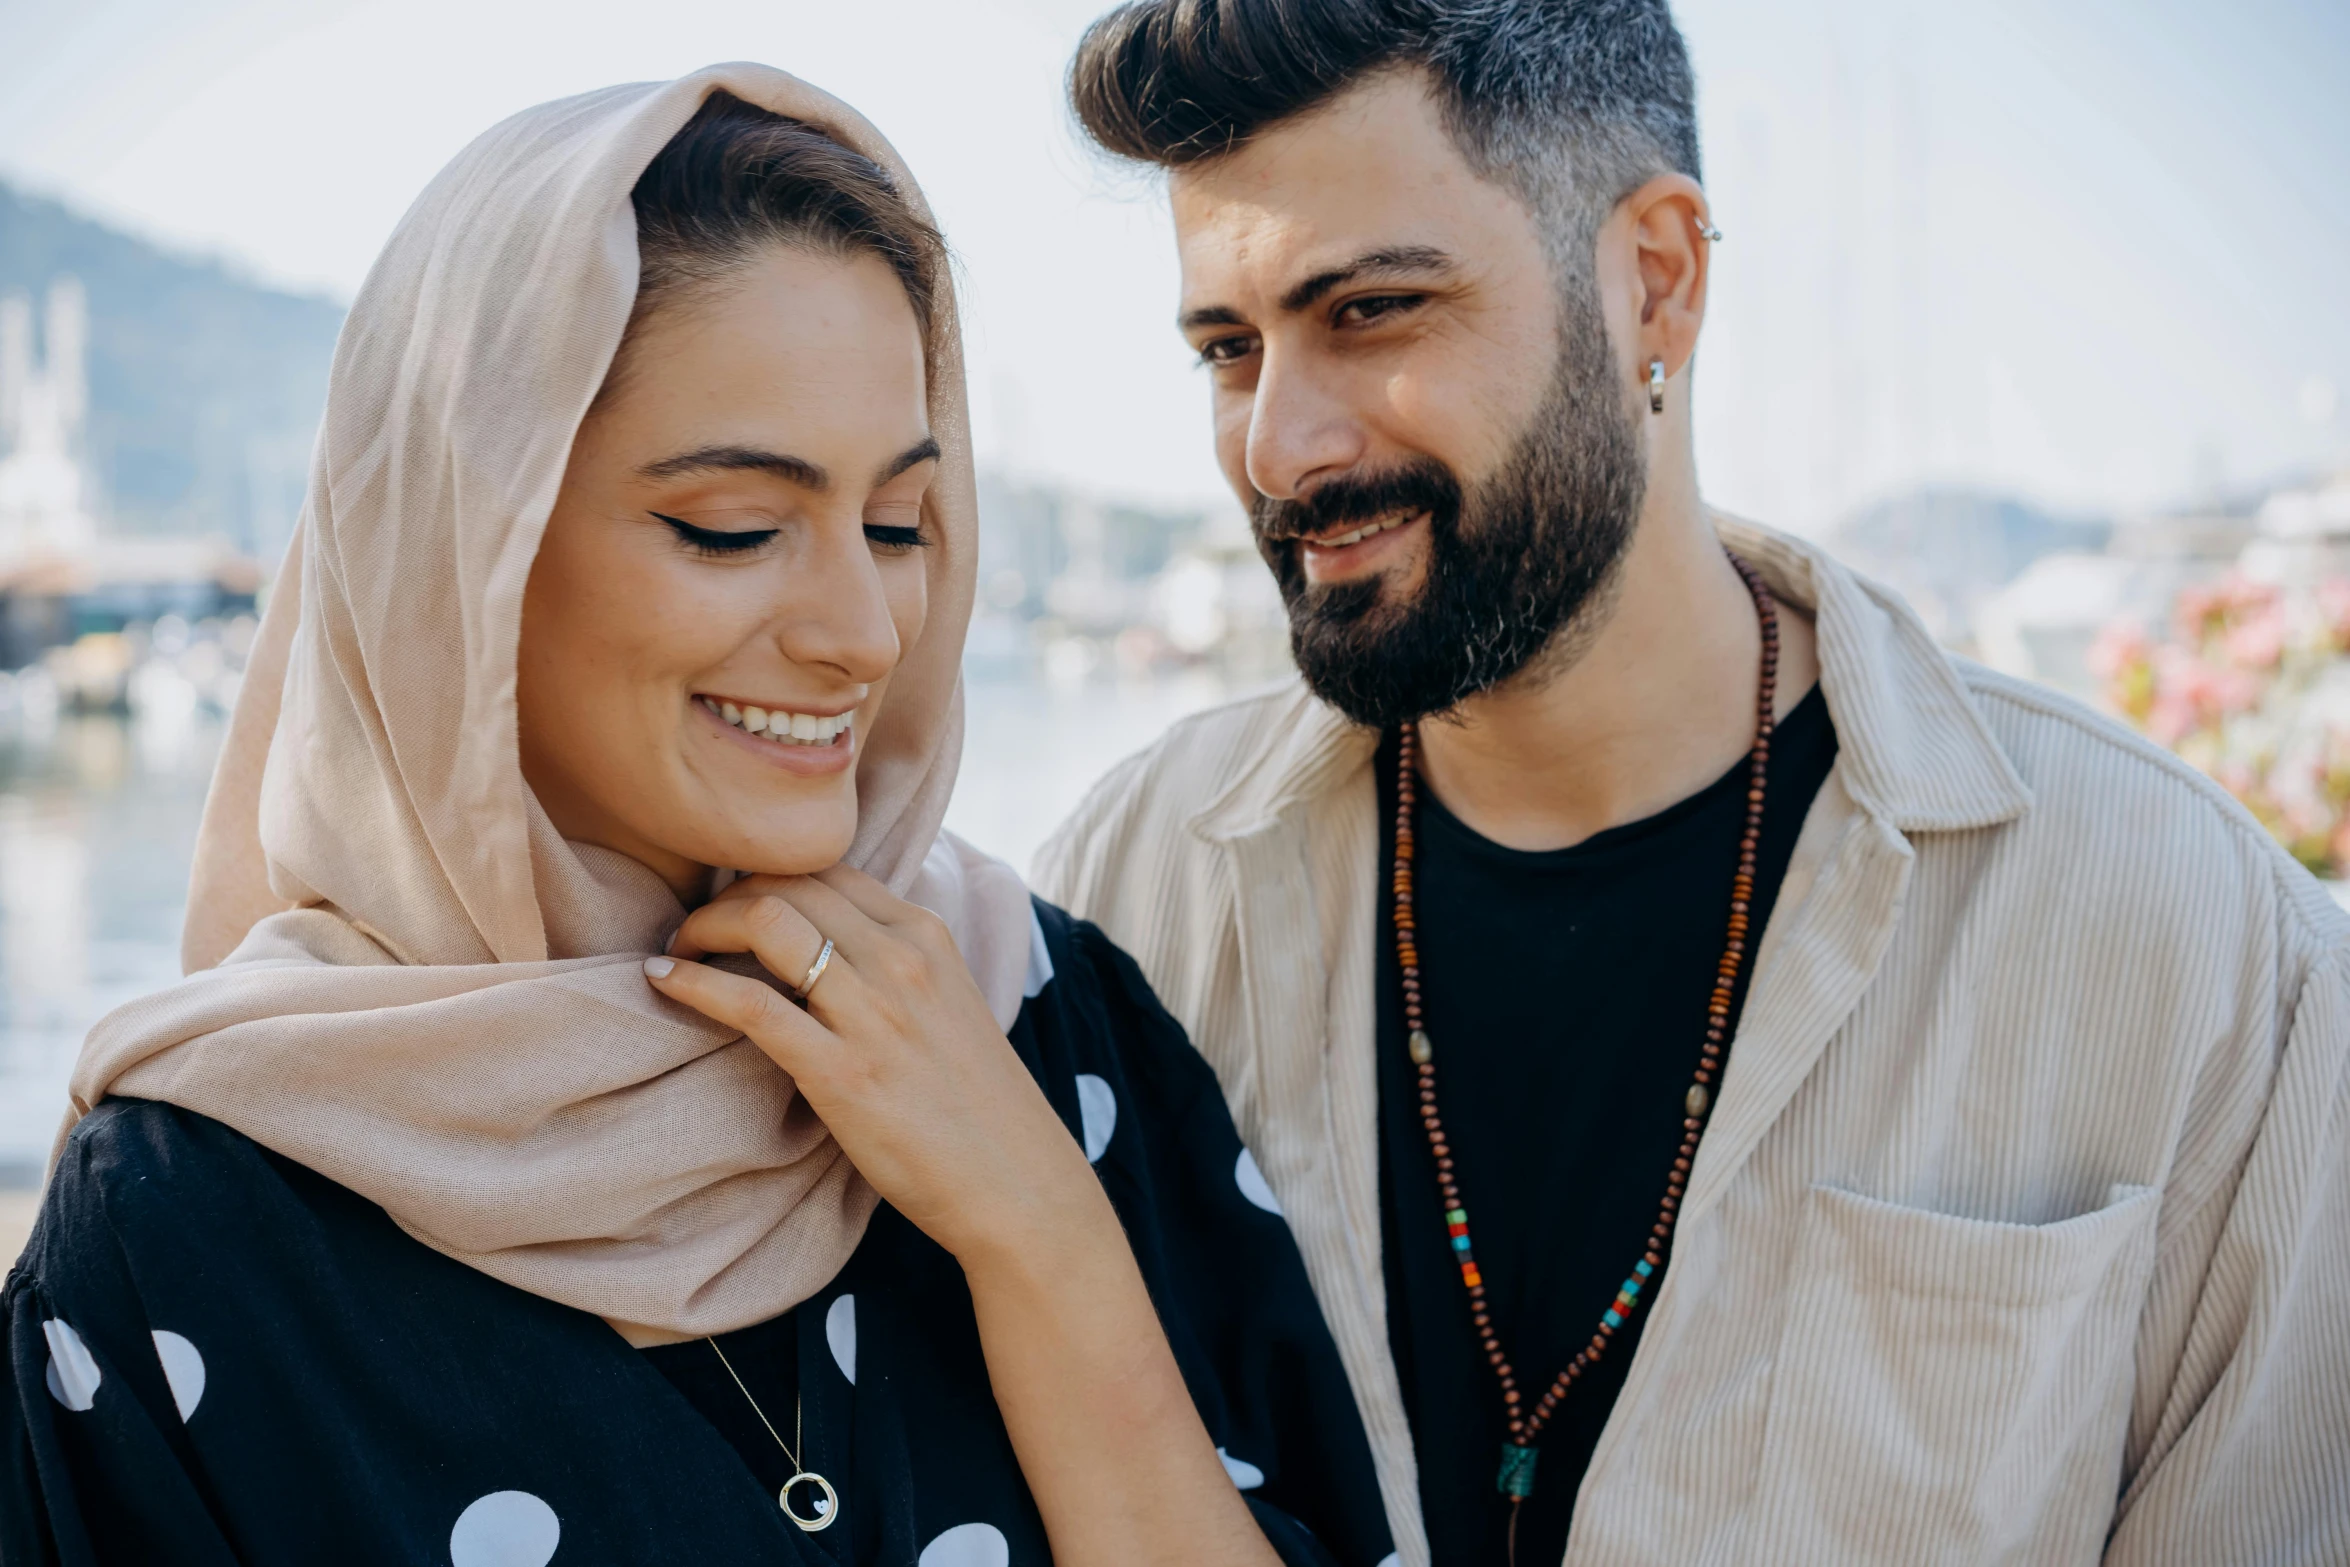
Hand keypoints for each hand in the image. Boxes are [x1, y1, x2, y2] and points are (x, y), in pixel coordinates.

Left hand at [643, 867, 1109, 1267]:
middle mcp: (901, 960)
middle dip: (725, 895)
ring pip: (766, 923)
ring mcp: (872, 1013)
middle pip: (787, 884)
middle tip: (694, 929)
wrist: (1017, 1184)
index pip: (826, 870)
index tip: (732, 904)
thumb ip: (895, 967)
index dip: (765, 876)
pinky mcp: (841, 1072)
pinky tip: (664, 980)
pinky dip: (695, 984)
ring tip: (678, 951)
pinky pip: (750, 1004)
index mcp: (927, 936)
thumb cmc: (978, 1106)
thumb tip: (825, 948)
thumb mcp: (949, 1005)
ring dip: (703, 926)